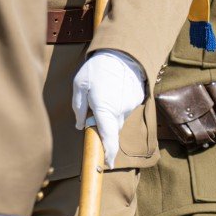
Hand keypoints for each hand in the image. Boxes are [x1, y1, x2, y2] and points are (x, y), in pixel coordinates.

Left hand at [71, 50, 145, 169]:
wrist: (122, 51)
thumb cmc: (97, 68)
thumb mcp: (79, 85)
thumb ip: (78, 108)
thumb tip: (80, 126)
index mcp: (104, 108)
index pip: (108, 137)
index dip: (107, 152)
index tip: (106, 163)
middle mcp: (120, 110)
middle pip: (111, 128)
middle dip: (103, 126)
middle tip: (93, 112)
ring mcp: (130, 105)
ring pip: (118, 118)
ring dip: (110, 113)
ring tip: (103, 93)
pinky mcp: (137, 99)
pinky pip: (124, 108)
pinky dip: (118, 104)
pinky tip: (113, 90)